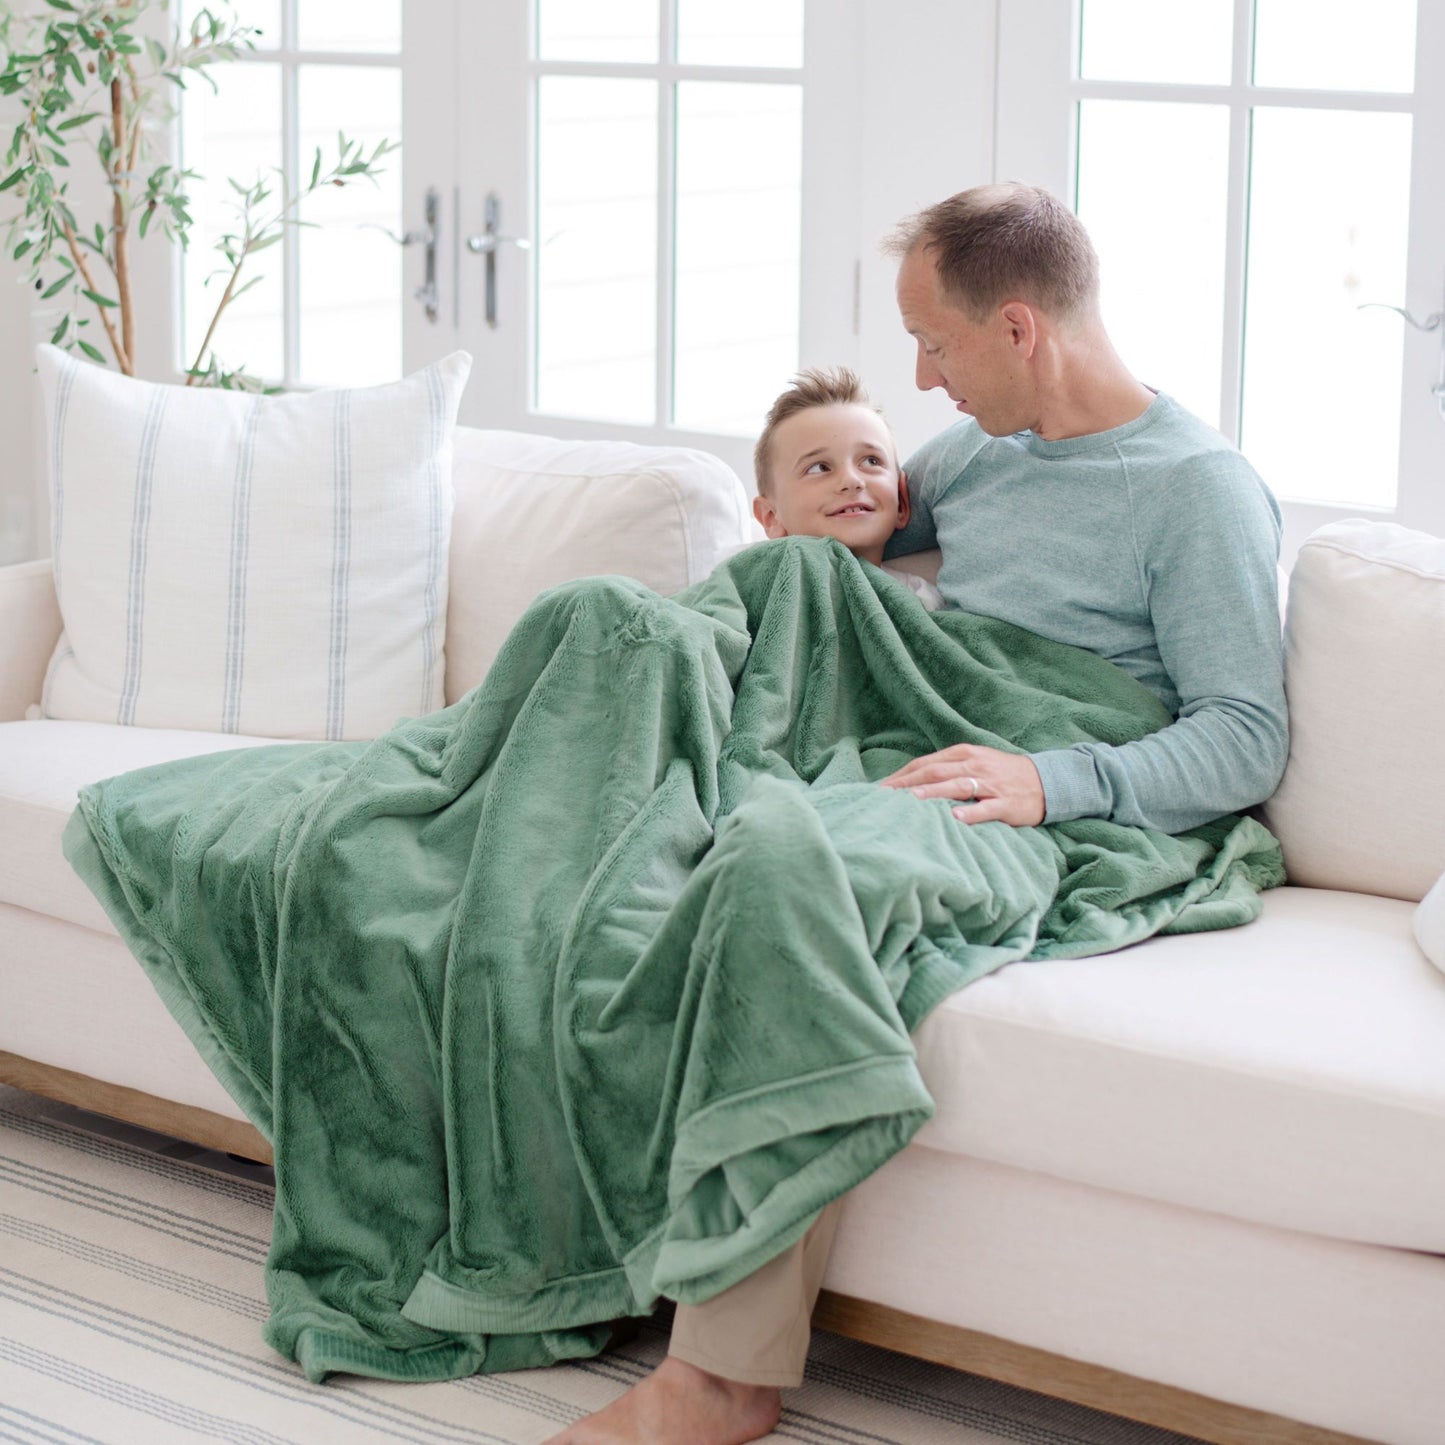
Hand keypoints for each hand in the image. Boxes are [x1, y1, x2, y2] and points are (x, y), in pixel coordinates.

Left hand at [880, 743, 1045, 826]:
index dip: (902, 776)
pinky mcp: (1006, 803)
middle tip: (884, 797)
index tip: (880, 789)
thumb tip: (912, 781)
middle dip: (908, 784)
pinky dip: (971, 812)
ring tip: (911, 801)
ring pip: (957, 786)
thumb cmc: (1003, 774)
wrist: (1047, 781)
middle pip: (936, 772)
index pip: (926, 763)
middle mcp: (975, 765)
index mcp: (964, 754)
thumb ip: (947, 769)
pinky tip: (955, 818)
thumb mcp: (974, 763)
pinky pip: (987, 807)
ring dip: (933, 794)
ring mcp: (991, 784)